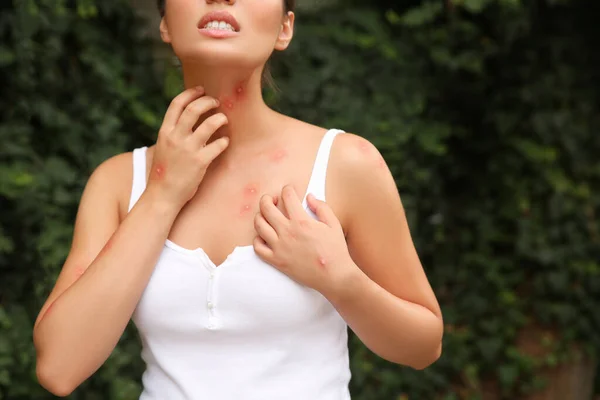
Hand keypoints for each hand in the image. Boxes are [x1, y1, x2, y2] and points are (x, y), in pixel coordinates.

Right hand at [146, 87, 229, 208]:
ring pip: (209, 124)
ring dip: (220, 118)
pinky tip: (224, 142)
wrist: (162, 196)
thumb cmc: (164, 173)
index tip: (201, 89)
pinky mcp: (200, 162)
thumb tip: (189, 121)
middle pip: (194, 109)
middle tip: (217, 102)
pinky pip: (218, 145)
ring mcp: (188, 150)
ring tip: (224, 120)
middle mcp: (175, 138)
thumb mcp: (163, 148)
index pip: (177, 104)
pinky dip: (224, 141)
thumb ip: (174, 134)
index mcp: (165, 132)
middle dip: (208, 101)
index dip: (190, 93)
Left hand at [253, 185, 359, 298]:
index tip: (289, 190)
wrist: (334, 276)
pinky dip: (258, 239)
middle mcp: (287, 232)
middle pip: (266, 208)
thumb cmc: (335, 250)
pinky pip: (258, 247)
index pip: (287, 196)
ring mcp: (279, 247)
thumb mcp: (333, 224)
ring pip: (258, 225)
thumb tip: (309, 197)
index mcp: (301, 221)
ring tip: (266, 215)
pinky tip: (265, 236)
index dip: (287, 189)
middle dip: (268, 198)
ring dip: (260, 215)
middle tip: (272, 199)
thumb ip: (321, 207)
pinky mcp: (276, 261)